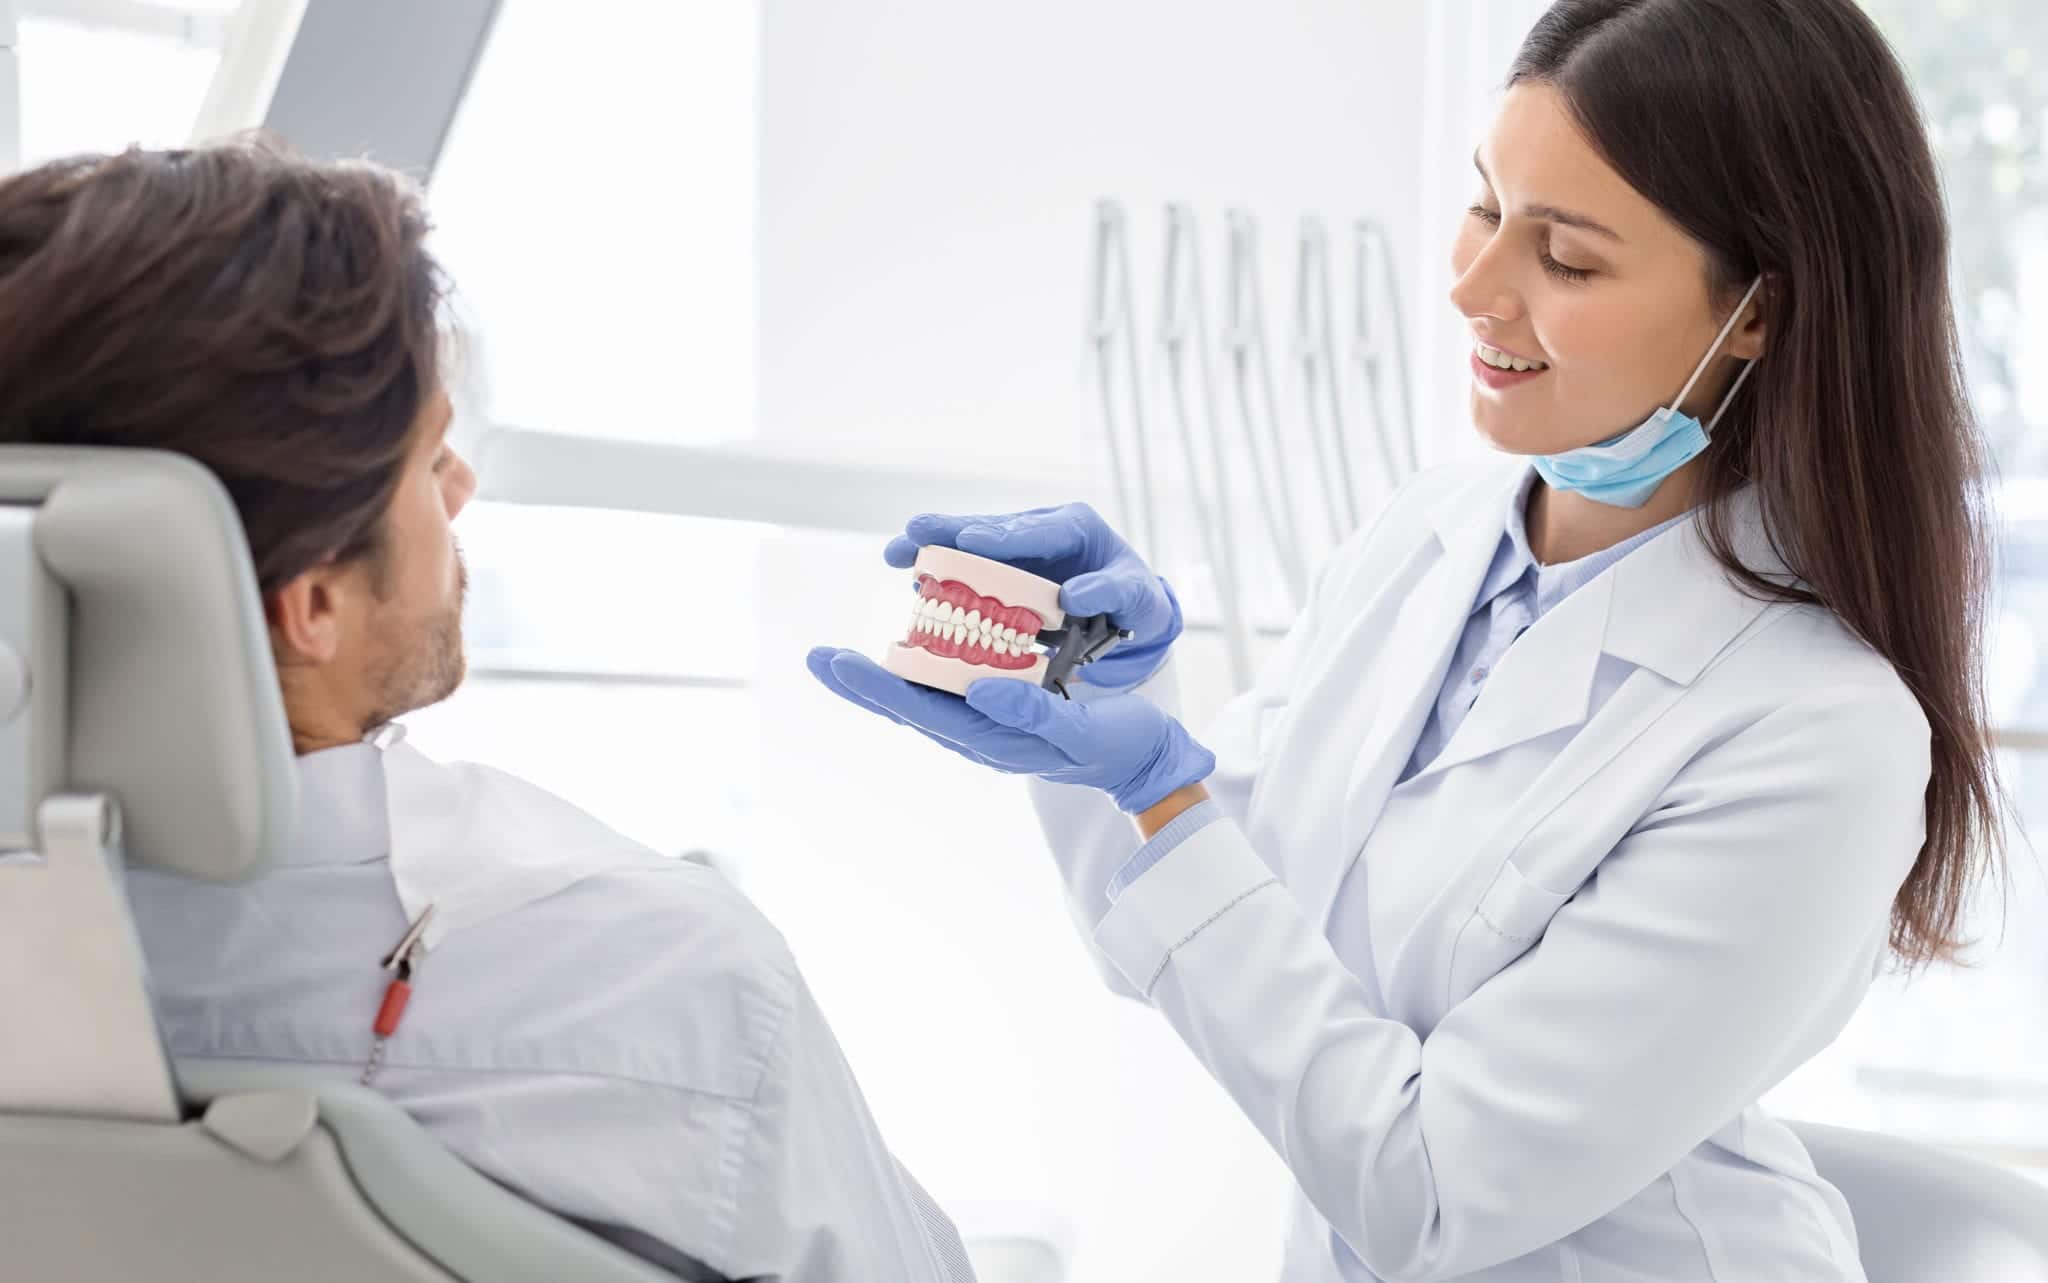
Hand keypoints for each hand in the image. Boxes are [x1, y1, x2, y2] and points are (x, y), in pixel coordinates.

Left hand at [805, 647, 1214, 812]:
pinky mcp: (1000, 710)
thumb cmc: (1119, 744)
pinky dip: (922, 666)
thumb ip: (1034, 715)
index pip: (923, 711)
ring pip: (923, 698)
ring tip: (840, 658)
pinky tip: (907, 647)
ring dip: (883, 678)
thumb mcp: (1083, 730)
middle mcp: (981, 733)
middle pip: (910, 705)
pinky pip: (949, 689)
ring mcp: (988, 723)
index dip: (878, 687)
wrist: (1144, 760)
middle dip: (862, 683)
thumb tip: (980, 691)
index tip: (838, 662)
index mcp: (994, 741)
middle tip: (817, 657)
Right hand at [884, 502, 1179, 689]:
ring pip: (971, 546)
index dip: (1003, 535)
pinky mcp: (1004, 573)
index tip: (972, 540)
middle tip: (914, 532)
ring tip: (896, 552)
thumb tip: (1074, 596)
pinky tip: (913, 585)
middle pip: (991, 529)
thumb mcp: (1136, 597)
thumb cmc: (1136, 602)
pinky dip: (943, 575)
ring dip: (934, 548)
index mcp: (1075, 527)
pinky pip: (970, 571)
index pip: (1038, 529)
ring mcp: (1018, 552)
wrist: (1129, 615)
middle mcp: (1040, 531)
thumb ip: (1111, 591)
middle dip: (951, 531)